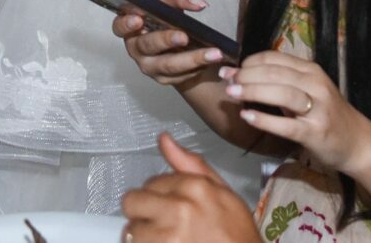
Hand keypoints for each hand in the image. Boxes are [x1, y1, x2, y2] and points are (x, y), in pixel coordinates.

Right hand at [114, 0, 228, 92]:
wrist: (180, 44)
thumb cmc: (167, 19)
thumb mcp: (170, 2)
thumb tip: (197, 3)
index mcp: (131, 25)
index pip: (120, 26)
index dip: (126, 24)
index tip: (139, 19)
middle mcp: (136, 47)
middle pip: (147, 45)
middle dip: (166, 40)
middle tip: (184, 36)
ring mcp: (148, 65)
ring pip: (167, 65)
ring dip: (191, 58)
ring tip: (213, 53)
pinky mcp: (163, 78)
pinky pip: (179, 75)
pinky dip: (196, 67)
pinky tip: (210, 60)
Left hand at [121, 133, 258, 242]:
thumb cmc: (238, 235)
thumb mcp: (223, 193)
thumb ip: (191, 165)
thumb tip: (163, 138)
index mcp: (195, 187)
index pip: (152, 182)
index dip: (160, 197)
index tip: (173, 210)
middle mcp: (180, 208)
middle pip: (133, 202)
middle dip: (144, 213)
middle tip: (163, 226)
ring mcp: (169, 235)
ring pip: (132, 229)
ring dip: (145, 236)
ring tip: (167, 240)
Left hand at [222, 51, 370, 173]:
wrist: (358, 143)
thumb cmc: (327, 115)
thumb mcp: (308, 91)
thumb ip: (281, 82)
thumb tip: (242, 75)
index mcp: (311, 71)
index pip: (274, 58)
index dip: (249, 62)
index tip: (231, 68)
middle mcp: (316, 85)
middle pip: (275, 73)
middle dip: (246, 75)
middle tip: (226, 80)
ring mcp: (318, 108)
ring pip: (281, 93)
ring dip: (253, 91)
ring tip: (232, 93)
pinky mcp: (316, 132)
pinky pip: (287, 124)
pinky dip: (265, 119)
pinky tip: (247, 116)